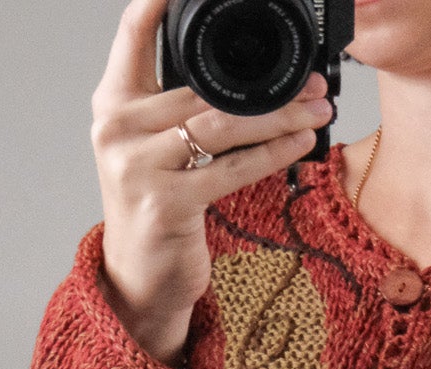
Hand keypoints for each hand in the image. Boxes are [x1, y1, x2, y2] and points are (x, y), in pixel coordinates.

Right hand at [91, 0, 333, 364]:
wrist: (140, 278)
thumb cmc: (156, 209)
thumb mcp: (153, 148)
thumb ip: (176, 106)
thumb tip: (242, 79)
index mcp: (113, 103)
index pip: (133, 34)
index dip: (159, 2)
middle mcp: (119, 128)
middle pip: (202, 89)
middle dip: (268, 86)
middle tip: (312, 80)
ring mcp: (139, 165)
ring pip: (223, 126)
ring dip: (279, 117)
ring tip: (317, 108)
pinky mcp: (167, 202)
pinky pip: (233, 169)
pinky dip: (273, 154)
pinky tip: (301, 143)